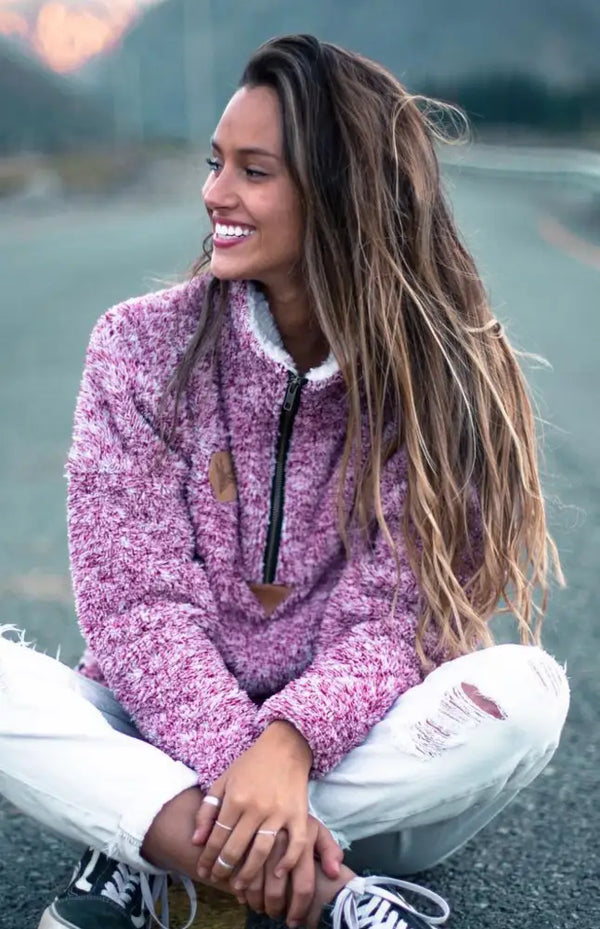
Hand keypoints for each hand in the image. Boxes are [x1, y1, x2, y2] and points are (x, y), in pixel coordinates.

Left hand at [192, 721, 312, 886]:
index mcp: (236, 798)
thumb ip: (208, 810)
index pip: (218, 836)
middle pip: (236, 848)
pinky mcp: (299, 814)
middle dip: (224, 868)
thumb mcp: (224, 780)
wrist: (285, 746)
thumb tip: (196, 840)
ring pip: (262, 851)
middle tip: (218, 880)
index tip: (203, 870)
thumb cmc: (251, 764)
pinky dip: (288, 861)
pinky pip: (295, 843)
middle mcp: (256, 807)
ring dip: (249, 873)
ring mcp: (279, 812)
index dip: (208, 857)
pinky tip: (278, 873)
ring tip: (240, 885)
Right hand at [241, 815, 343, 924]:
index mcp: (303, 837)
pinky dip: (235, 883)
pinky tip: (237, 891)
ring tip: (253, 905)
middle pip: (276, 890)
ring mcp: (256, 833)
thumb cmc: (292, 809)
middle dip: (273, 908)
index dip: (299, 909)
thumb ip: (328, 848)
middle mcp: (280, 837)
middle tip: (270, 914)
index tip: (293, 922)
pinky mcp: (236, 829)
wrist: (269, 773)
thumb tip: (334, 875)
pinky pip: (235, 866)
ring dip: (253, 900)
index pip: (304, 885)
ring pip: (253, 883)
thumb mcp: (314, 825)